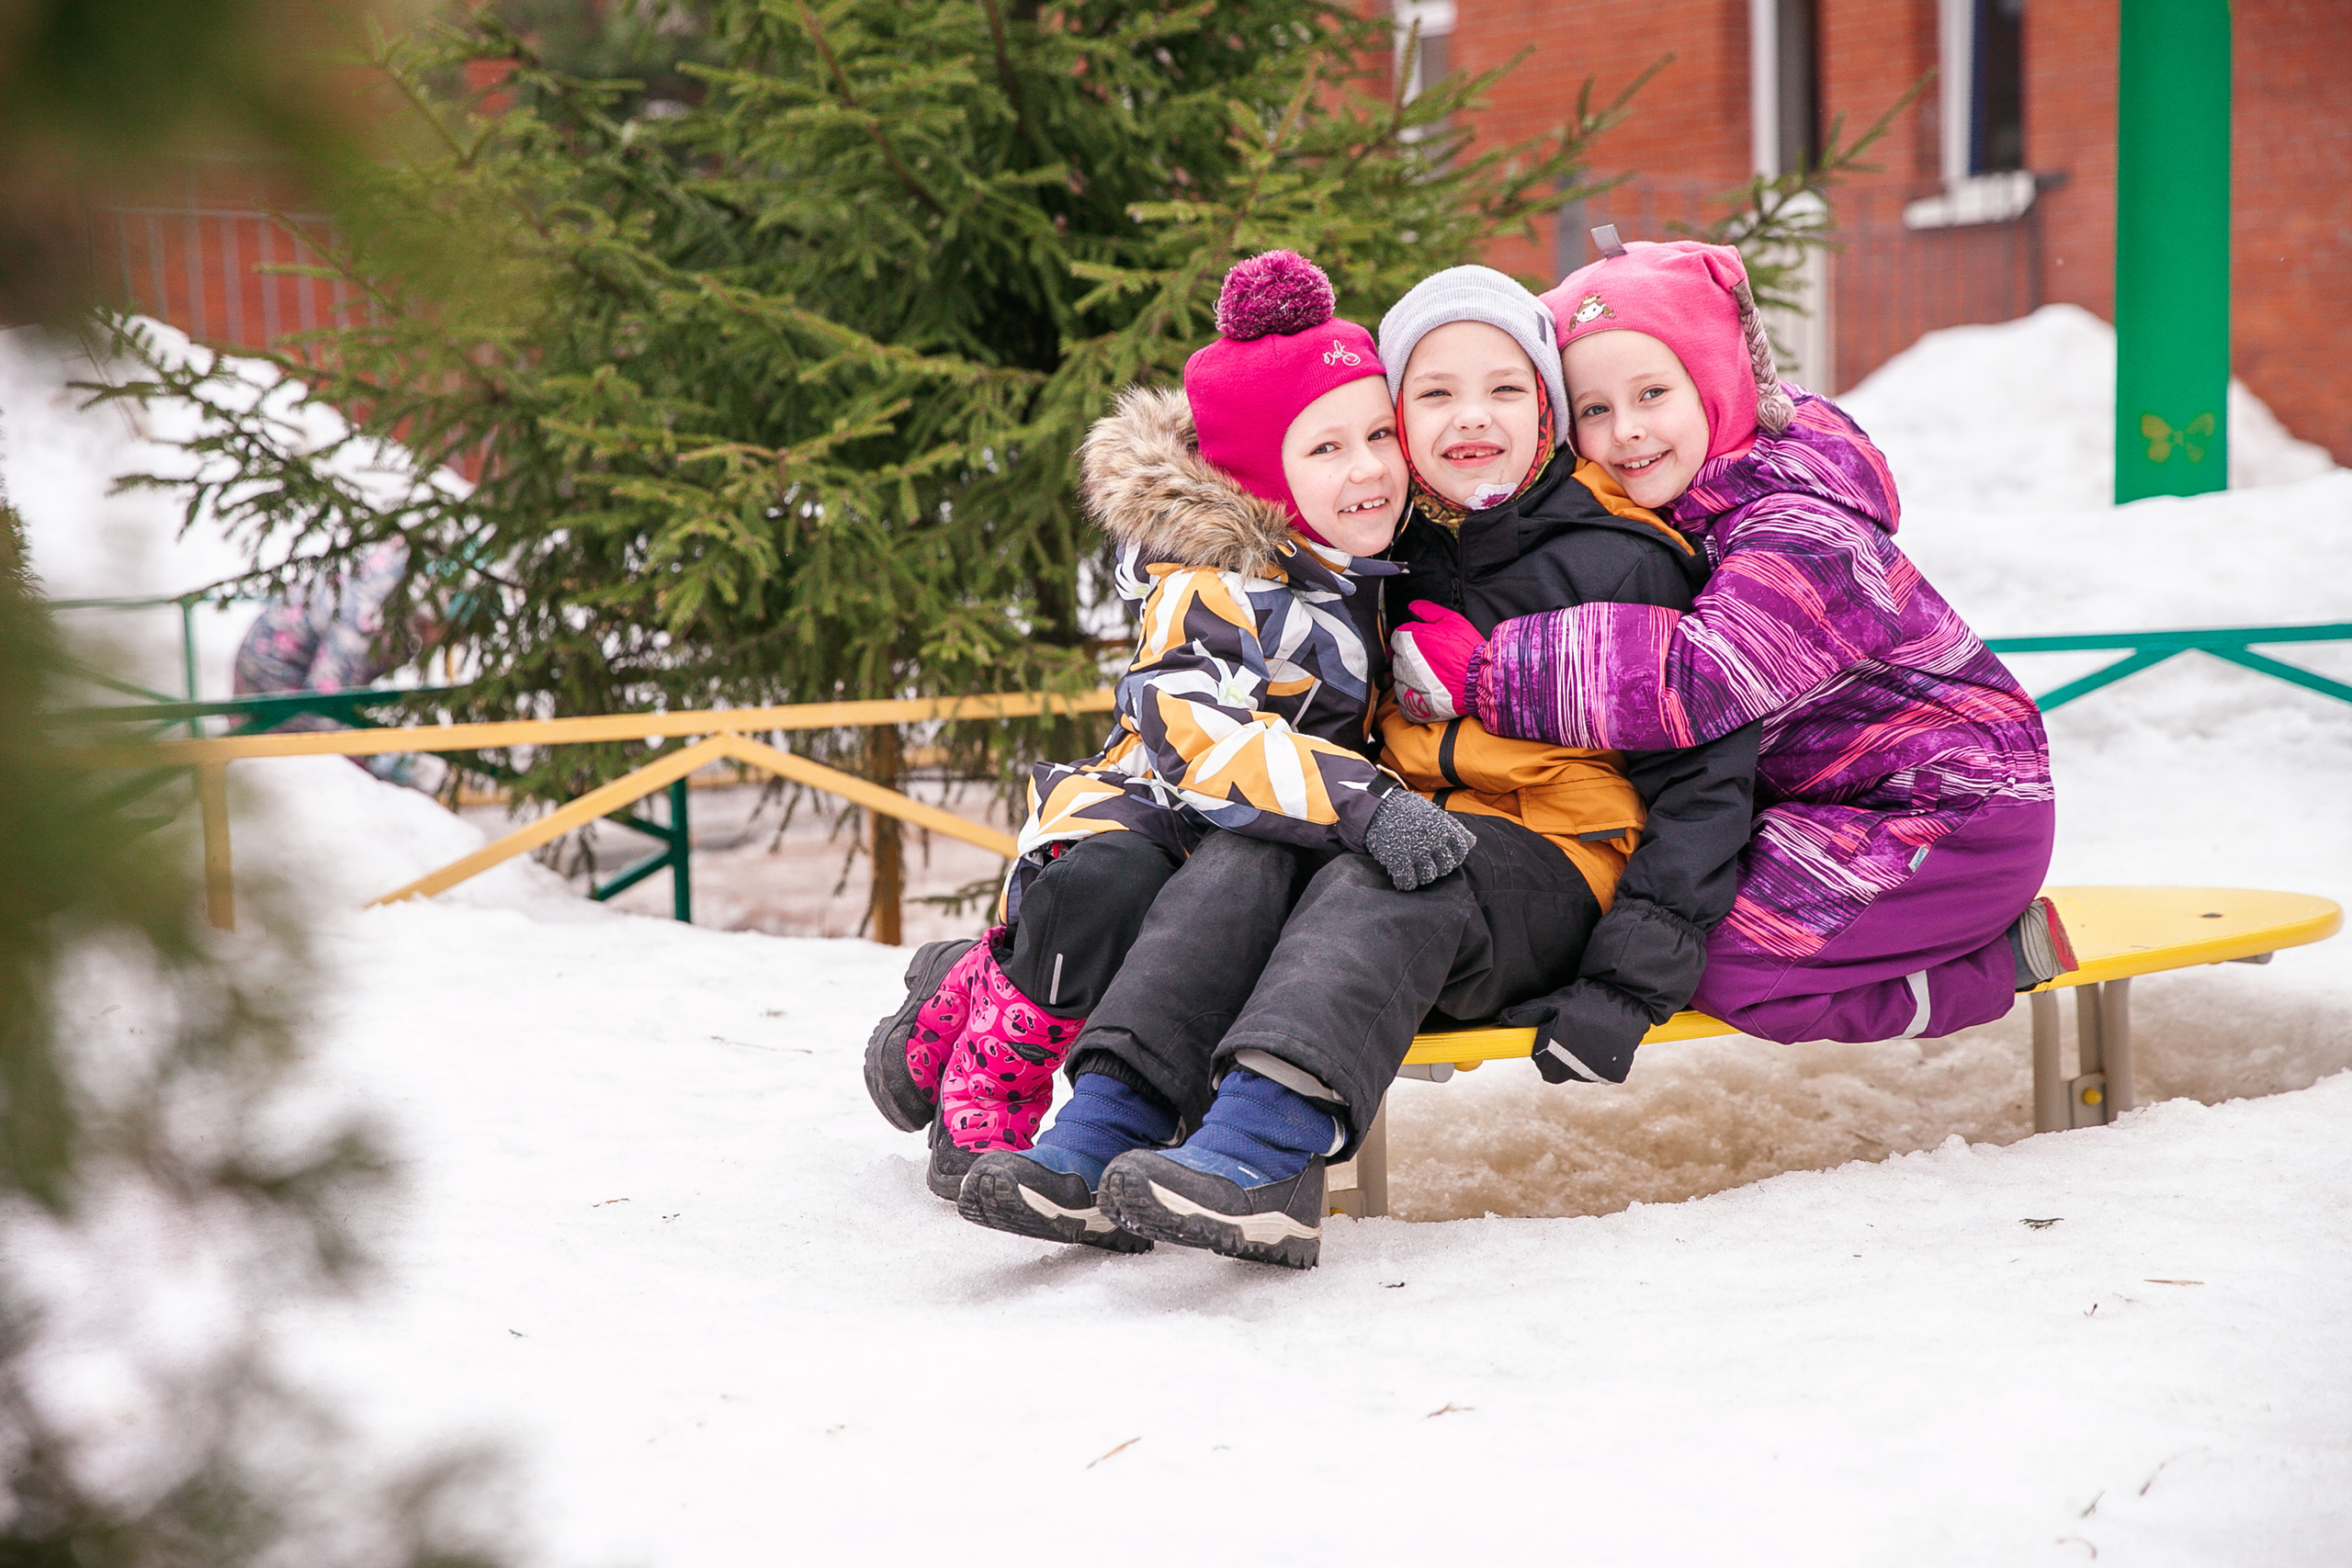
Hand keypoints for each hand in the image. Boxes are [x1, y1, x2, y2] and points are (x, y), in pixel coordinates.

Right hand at [1363, 790, 1475, 889]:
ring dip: (1422, 876)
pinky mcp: (1398, 860)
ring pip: (1429, 877)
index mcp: (1443, 827)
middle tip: (1426, 863)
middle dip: (1438, 867)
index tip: (1444, 856)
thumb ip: (1452, 827)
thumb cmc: (1406, 808)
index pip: (1461, 850)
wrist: (1376, 805)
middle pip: (1446, 867)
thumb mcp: (1433, 812)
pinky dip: (1405, 882)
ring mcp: (1416, 851)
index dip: (1455, 856)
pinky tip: (1401, 875)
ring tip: (1414, 869)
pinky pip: (1408, 882)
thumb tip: (1471, 842)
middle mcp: (1433, 840)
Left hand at [1389, 600, 1485, 724]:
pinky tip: (1428, 691)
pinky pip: (1404, 699)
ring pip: (1399, 678)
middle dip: (1410, 658)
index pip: (1396, 638)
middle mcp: (1403, 662)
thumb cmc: (1467, 651)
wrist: (1478, 681)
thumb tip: (1413, 606)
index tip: (1422, 645)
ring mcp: (1406, 685)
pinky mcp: (1411, 705)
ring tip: (1432, 677)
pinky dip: (1413, 696)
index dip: (1409, 640)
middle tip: (1431, 661)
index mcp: (1408, 641)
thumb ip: (1429, 611)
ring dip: (1411, 677)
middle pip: (1397, 658)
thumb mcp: (1452, 621)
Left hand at [1502, 981, 1646, 1083]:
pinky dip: (1606, 1063)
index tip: (1558, 1042)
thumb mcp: (1553, 1002)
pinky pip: (1605, 1074)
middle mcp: (1569, 1067)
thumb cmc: (1585, 998)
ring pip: (1583, 1073)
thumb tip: (1503, 1018)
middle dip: (1566, 1059)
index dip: (1550, 1055)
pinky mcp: (1613, 1074)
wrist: (1624, 996)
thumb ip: (1527, 1013)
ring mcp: (1593, 1072)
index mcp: (1551, 1051)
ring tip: (1592, 1037)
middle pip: (1563, 1073)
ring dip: (1585, 1062)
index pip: (1545, 1068)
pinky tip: (1606, 1044)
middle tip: (1577, 1037)